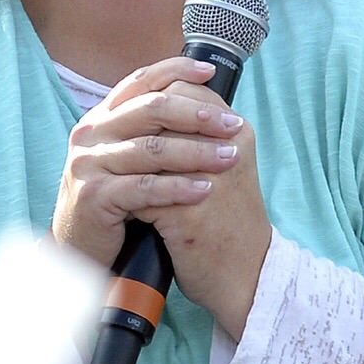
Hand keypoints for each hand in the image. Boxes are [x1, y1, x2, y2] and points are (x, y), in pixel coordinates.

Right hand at [50, 57, 245, 269]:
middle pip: (151, 109)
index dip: (175, 71)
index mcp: (101, 116)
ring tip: (230, 158)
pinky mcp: (94, 195)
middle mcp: (90, 132)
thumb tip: (199, 97)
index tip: (209, 72)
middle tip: (231, 124)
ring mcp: (89, 163)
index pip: (140, 81)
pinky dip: (178, 188)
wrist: (79, 248)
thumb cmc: (114, 199)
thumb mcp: (127, 156)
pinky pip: (144, 187)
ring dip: (197, 152)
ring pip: (152, 149)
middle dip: (197, 114)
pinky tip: (205, 190)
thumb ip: (149, 128)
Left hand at [136, 78, 271, 339]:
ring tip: (116, 168)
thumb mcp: (222, 165)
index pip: (185, 88)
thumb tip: (152, 102)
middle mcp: (227, 148)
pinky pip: (144, 192)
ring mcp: (209, 179)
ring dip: (129, 157)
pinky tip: (120, 199)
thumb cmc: (228, 217)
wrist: (247, 275)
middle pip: (164, 113)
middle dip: (136, 125)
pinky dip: (129, 194)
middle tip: (117, 137)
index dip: (153, 95)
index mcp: (237, 130)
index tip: (132, 110)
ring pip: (150, 148)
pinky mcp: (189, 214)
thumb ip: (196, 132)